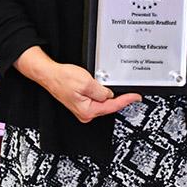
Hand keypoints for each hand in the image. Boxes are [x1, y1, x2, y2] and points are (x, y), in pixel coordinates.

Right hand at [15, 47, 140, 122]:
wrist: (50, 74)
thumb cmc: (63, 78)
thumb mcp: (86, 82)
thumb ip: (101, 91)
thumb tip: (109, 95)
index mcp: (88, 110)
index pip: (112, 106)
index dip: (126, 100)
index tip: (136, 97)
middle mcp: (85, 113)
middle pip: (108, 105)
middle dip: (117, 97)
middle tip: (126, 89)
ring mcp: (83, 108)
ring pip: (102, 101)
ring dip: (107, 93)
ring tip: (103, 82)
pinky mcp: (81, 102)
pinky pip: (95, 98)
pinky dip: (100, 92)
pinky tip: (99, 85)